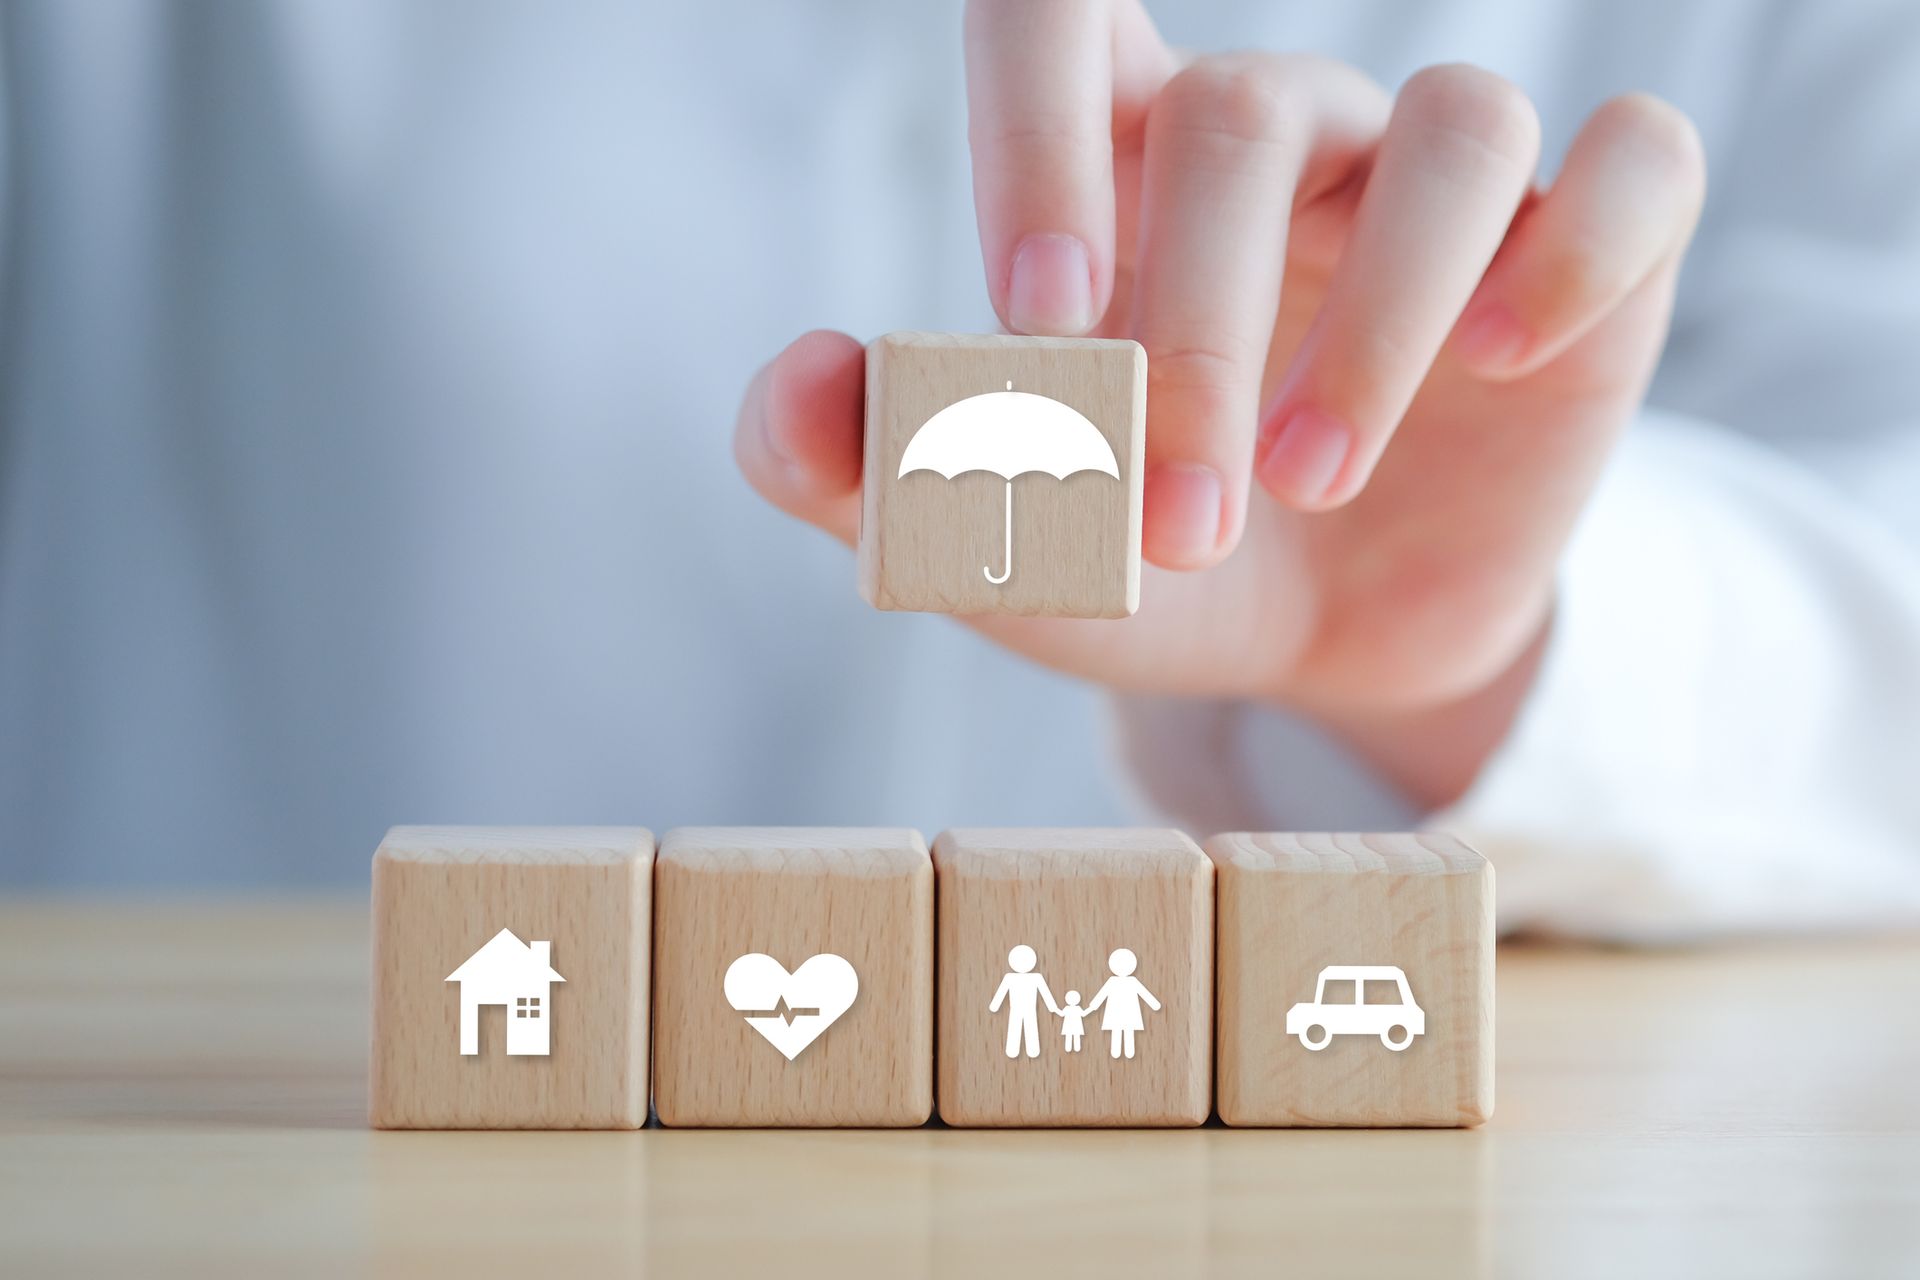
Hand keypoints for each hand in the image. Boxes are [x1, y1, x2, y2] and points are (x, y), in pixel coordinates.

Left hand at [735, 1, 1703, 805]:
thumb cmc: (1147, 569)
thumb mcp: (997, 544)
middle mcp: (1282, 135)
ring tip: (1312, 479)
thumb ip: (865, 472)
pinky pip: (1633, 162)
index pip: (1058, 14)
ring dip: (1375, 322)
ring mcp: (1437, 183)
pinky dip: (1582, 249)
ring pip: (1455, 128)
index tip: (1037, 323)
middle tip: (1176, 519)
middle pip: (1248, 113)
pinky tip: (1503, 362)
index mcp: (1121, 164)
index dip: (1036, 135)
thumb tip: (798, 383)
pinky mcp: (1589, 250)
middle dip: (1200, 332)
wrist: (1323, 647)